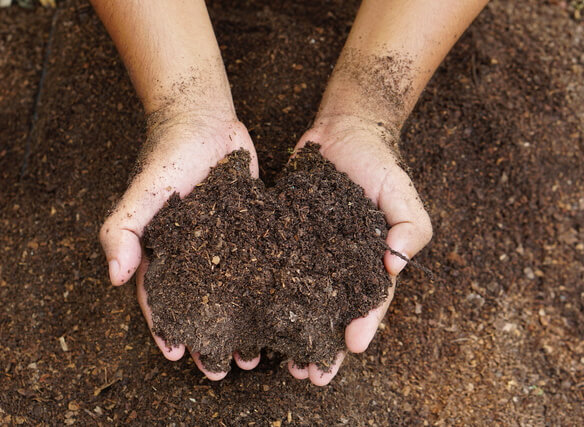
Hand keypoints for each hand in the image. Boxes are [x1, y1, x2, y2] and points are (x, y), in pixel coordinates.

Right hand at [99, 110, 260, 379]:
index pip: (159, 298)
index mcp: (161, 249)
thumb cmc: (168, 153)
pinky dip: (261, 291)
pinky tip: (278, 309)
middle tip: (223, 367)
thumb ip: (122, 230)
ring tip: (255, 354)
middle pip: (198, 304)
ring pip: (229, 293)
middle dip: (207, 337)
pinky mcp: (247, 227)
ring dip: (238, 324)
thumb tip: (113, 277)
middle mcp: (190, 251)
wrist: (204, 116)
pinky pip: (253, 265)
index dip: (166, 329)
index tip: (180, 355)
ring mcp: (220, 241)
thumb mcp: (143, 191)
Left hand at [287, 115, 432, 385]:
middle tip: (310, 375)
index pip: (371, 299)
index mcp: (372, 259)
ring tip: (280, 361)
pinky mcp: (287, 234)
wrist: (344, 131)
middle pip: (334, 310)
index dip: (364, 324)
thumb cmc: (379, 163)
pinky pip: (278, 266)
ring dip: (294, 329)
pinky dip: (269, 292)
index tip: (352, 347)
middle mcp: (342, 262)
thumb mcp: (402, 192)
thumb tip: (394, 269)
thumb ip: (409, 228)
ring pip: (303, 298)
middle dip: (324, 343)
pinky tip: (256, 313)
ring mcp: (314, 251)